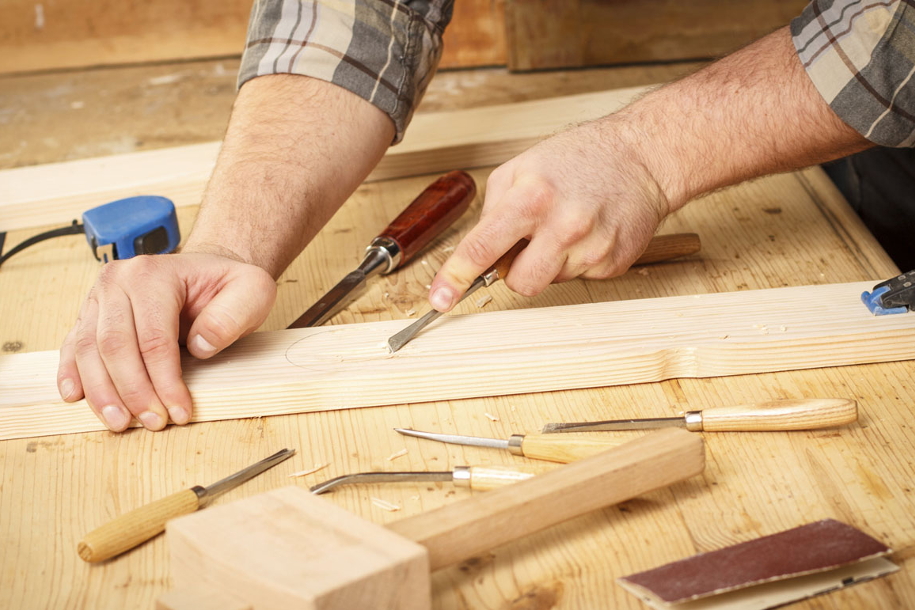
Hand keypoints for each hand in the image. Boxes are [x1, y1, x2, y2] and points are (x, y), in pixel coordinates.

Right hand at [57, 252, 275, 431]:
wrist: (207, 272)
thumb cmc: (226, 285)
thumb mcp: (252, 291)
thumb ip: (232, 316)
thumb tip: (200, 346)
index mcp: (154, 274)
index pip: (153, 337)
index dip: (165, 380)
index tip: (180, 411)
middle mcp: (118, 281)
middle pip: (116, 346)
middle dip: (134, 391)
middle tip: (154, 422)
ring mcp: (99, 296)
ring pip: (90, 350)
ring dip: (102, 392)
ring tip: (120, 422)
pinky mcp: (90, 313)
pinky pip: (75, 345)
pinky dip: (73, 373)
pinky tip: (76, 396)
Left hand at [428, 118, 669, 311]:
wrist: (641, 157)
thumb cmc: (579, 158)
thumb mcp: (521, 169)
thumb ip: (493, 211)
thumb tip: (478, 253)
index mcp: (531, 199)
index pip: (482, 248)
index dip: (456, 277)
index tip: (440, 299)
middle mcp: (563, 227)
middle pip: (520, 283)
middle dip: (517, 269)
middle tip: (530, 240)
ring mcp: (592, 249)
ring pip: (550, 281)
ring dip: (549, 263)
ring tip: (565, 228)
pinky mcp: (613, 263)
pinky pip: (579, 277)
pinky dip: (576, 261)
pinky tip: (588, 232)